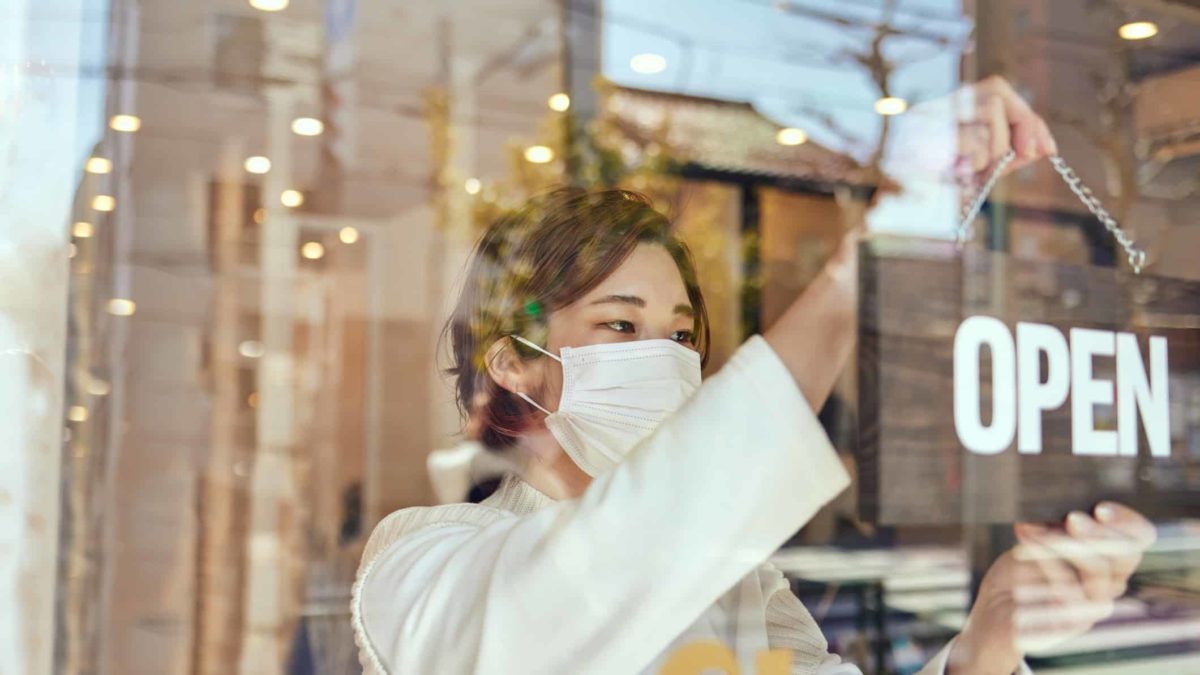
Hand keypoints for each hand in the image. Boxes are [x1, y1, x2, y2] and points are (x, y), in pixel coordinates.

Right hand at [886, 76, 1057, 195]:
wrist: (888, 208)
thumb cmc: (932, 191)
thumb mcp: (978, 168)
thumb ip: (1007, 153)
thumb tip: (1043, 146)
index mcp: (950, 107)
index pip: (999, 92)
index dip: (1029, 118)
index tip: (1046, 149)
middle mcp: (939, 104)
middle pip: (997, 92)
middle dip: (1022, 125)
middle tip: (1021, 159)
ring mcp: (929, 115)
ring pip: (990, 111)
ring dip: (996, 149)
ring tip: (976, 172)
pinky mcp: (926, 133)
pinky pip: (973, 138)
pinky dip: (977, 161)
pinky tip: (960, 172)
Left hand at [948, 502, 1155, 674]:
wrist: (995, 612)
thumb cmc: (1020, 572)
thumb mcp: (1037, 540)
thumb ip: (1056, 524)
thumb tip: (1062, 500)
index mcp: (1108, 559)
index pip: (1139, 537)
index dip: (1127, 520)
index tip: (1100, 507)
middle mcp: (1109, 583)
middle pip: (1125, 554)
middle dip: (1099, 532)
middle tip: (1072, 518)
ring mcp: (1094, 606)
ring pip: (1098, 570)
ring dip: (1064, 543)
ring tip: (1031, 528)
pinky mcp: (1073, 622)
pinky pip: (1067, 587)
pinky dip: (1043, 561)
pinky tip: (1022, 547)